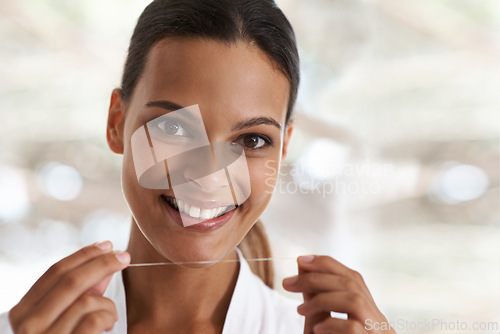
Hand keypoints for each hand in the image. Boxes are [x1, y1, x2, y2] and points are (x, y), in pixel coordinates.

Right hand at [8, 241, 129, 333]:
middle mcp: (27, 326)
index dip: (83, 255)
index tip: (106, 245)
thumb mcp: (62, 318)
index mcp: (22, 312)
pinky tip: (108, 324)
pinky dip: (107, 316)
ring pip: (86, 300)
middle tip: (124, 257)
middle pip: (71, 281)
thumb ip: (80, 294)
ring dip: (107, 303)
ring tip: (110, 314)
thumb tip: (104, 265)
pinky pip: (94, 320)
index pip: (55, 272)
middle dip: (102, 264)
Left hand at [283, 255, 394, 333]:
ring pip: (354, 301)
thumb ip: (316, 299)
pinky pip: (353, 328)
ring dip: (321, 299)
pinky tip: (316, 329)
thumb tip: (302, 267)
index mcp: (369, 311)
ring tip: (298, 309)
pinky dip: (332, 324)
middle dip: (316, 278)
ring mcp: (378, 333)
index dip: (326, 264)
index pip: (352, 276)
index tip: (300, 260)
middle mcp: (378, 319)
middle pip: (351, 284)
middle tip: (286, 283)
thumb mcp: (322, 325)